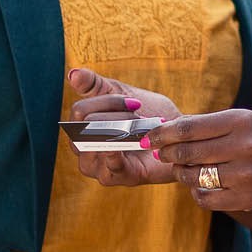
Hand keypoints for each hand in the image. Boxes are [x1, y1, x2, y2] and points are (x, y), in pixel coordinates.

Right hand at [66, 67, 178, 187]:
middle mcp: (84, 147)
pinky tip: (127, 146)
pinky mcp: (117, 178)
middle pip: (85, 129)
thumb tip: (73, 73)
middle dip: (117, 118)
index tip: (135, 102)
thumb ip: (95, 84)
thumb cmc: (147, 112)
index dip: (108, 103)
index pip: (80, 111)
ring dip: (122, 134)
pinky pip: (108, 171)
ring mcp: (97, 166)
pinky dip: (116, 157)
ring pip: (94, 147)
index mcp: (82, 125)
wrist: (178, 133)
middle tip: (142, 118)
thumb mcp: (121, 92)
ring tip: (143, 130)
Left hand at [146, 108, 251, 211]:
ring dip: (182, 173)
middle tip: (160, 152)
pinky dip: (197, 192)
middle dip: (168, 153)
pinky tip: (199, 185)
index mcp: (242, 121)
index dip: (165, 133)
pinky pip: (207, 199)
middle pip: (188, 153)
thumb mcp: (249, 121)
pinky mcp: (247, 200)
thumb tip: (170, 131)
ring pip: (194, 177)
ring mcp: (245, 176)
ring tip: (183, 168)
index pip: (190, 127)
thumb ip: (212, 125)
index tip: (150, 135)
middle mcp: (244, 147)